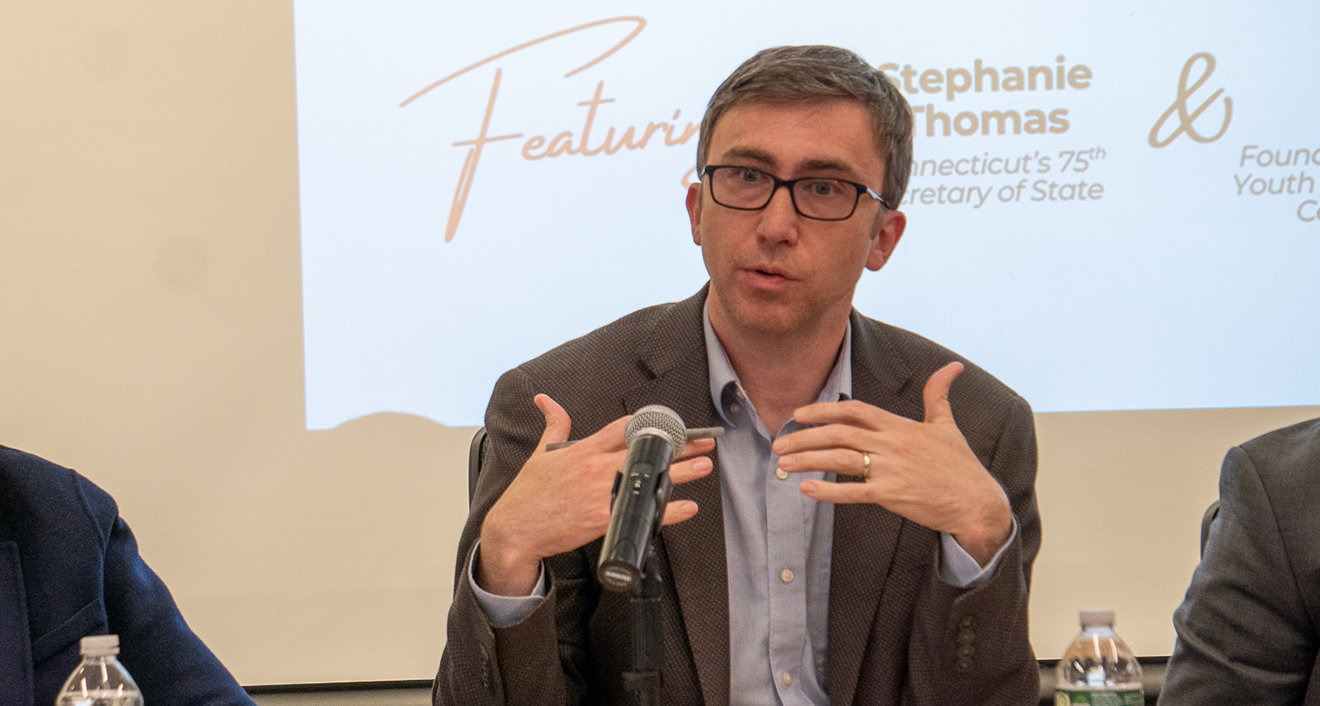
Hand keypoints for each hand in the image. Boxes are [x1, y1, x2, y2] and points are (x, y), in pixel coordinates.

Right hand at [477, 394, 715, 595]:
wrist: (514, 529)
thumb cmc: (528, 493)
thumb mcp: (540, 453)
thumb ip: (553, 425)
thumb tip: (545, 400)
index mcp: (583, 449)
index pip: (623, 427)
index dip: (651, 423)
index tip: (673, 423)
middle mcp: (594, 467)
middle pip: (645, 450)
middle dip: (678, 445)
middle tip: (703, 441)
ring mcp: (599, 493)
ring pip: (647, 478)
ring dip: (680, 472)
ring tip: (704, 465)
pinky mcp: (601, 519)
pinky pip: (641, 512)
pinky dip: (666, 510)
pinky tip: (685, 507)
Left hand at [772, 362, 1011, 565]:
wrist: (978, 502)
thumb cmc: (960, 465)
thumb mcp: (947, 425)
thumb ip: (938, 396)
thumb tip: (952, 367)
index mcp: (900, 425)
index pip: (853, 410)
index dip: (823, 410)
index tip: (799, 414)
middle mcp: (893, 443)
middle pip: (839, 433)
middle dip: (804, 436)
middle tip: (778, 442)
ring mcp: (892, 468)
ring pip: (840, 459)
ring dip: (808, 459)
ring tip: (783, 463)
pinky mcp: (893, 494)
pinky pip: (853, 491)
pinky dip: (828, 490)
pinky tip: (806, 488)